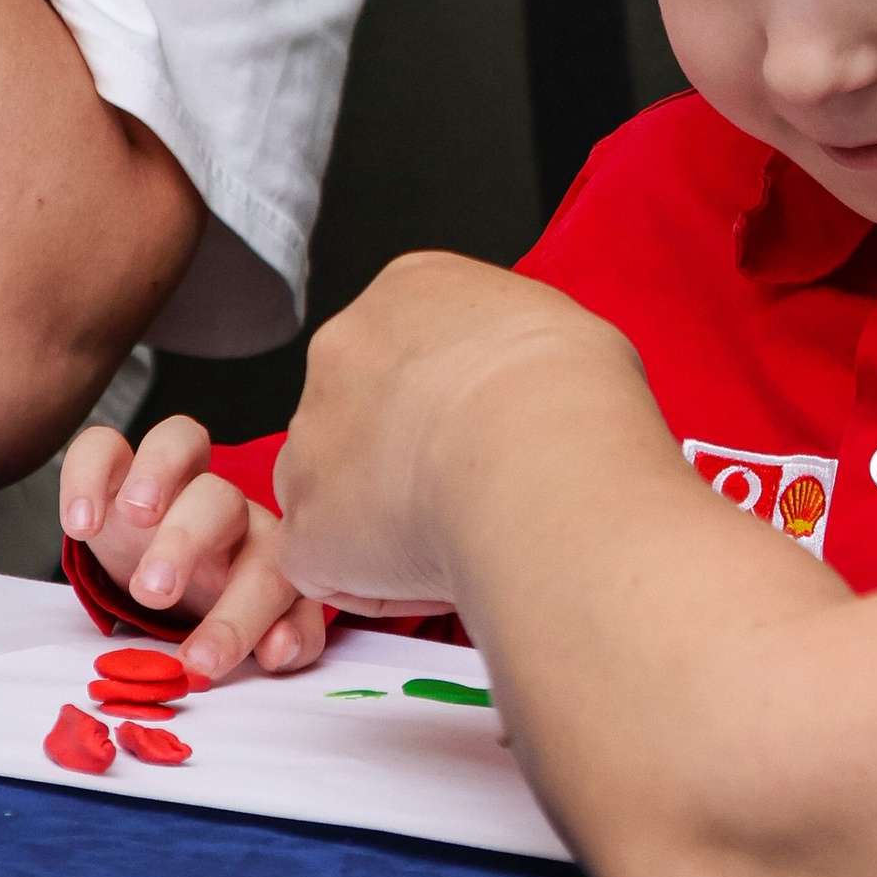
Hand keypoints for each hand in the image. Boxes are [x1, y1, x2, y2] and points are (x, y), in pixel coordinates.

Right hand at [57, 415, 328, 682]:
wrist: (168, 576)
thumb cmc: (220, 600)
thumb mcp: (254, 627)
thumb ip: (288, 639)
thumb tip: (280, 650)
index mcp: (264, 550)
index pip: (269, 572)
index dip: (242, 619)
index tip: (205, 663)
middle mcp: (225, 506)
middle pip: (221, 501)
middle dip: (187, 543)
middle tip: (153, 592)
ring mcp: (172, 479)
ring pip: (180, 443)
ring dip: (157, 474)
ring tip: (133, 517)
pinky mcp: (117, 467)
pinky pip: (103, 445)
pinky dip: (87, 473)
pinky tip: (79, 524)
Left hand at [271, 252, 650, 612]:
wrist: (542, 458)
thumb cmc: (572, 398)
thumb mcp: (565, 332)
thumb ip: (518, 356)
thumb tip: (535, 390)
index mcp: (410, 291)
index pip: (408, 348)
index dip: (447, 403)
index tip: (482, 434)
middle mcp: (344, 348)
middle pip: (360, 414)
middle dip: (404, 458)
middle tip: (471, 490)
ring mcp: (313, 435)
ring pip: (335, 490)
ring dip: (383, 519)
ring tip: (460, 535)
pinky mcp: (303, 522)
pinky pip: (330, 566)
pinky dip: (375, 585)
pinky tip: (436, 573)